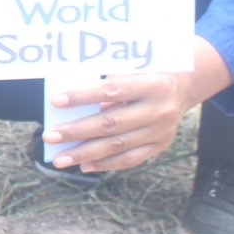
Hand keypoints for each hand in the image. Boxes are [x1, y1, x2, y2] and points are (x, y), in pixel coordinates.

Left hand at [41, 39, 233, 173]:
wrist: (183, 86)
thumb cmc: (146, 72)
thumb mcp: (133, 67)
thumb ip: (109, 81)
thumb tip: (72, 100)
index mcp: (151, 84)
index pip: (111, 90)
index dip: (83, 96)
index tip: (56, 101)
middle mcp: (158, 110)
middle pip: (111, 124)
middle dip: (76, 132)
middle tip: (50, 137)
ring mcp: (160, 132)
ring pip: (117, 146)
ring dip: (85, 154)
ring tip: (60, 158)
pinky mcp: (159, 146)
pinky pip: (130, 159)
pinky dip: (106, 164)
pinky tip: (85, 165)